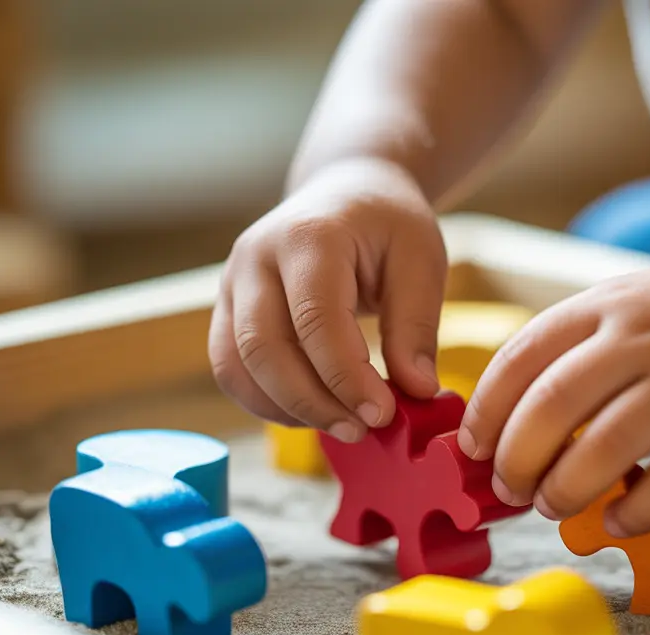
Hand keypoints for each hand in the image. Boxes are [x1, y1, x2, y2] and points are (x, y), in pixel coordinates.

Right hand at [209, 157, 445, 441]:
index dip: (346, 377)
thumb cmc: (388, 224)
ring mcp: (232, 283)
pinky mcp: (228, 310)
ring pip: (237, 366)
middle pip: (263, 349)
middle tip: (363, 430)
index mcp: (308, 237)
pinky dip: (267, 401)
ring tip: (343, 425)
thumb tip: (417, 392)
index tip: (383, 414)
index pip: (316, 320)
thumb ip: (416, 326)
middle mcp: (256, 257)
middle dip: (313, 402)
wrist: (346, 190)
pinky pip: (231, 369)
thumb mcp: (421, 261)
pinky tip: (314, 412)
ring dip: (286, 409)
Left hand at [457, 262, 649, 535]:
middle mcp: (644, 337)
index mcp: (607, 305)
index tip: (474, 451)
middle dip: (516, 461)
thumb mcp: (632, 305)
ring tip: (554, 507)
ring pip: (604, 449)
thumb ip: (574, 350)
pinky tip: (617, 522)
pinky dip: (634, 513)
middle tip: (512, 491)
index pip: (521, 358)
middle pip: (551, 408)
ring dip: (565, 491)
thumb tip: (503, 425)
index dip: (486, 413)